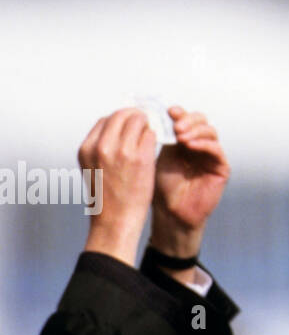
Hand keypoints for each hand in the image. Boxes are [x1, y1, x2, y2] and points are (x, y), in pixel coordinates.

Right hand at [79, 109, 156, 265]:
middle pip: (122, 114)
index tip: (129, 125)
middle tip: (145, 122)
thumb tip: (119, 128)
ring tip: (150, 134)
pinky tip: (155, 146)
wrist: (115, 221)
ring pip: (139, 120)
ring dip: (147, 125)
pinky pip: (152, 134)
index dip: (120, 119)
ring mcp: (122, 151)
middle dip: (136, 116)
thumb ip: (103, 147)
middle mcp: (102, 147)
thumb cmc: (107, 196)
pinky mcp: (141, 157)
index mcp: (87, 148)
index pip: (106, 119)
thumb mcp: (94, 167)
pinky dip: (155, 136)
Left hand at [149, 108, 229, 267]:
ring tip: (180, 136)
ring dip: (196, 130)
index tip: (169, 111)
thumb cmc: (160, 188)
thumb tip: (154, 115)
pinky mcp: (221, 167)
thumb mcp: (158, 158)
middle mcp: (200, 145)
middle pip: (201, 121)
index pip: (186, 119)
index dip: (179, 113)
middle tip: (176, 126)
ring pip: (210, 131)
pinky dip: (204, 144)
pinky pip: (216, 149)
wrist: (170, 214)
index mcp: (183, 140)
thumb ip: (161, 138)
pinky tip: (191, 145)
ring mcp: (212, 155)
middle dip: (188, 120)